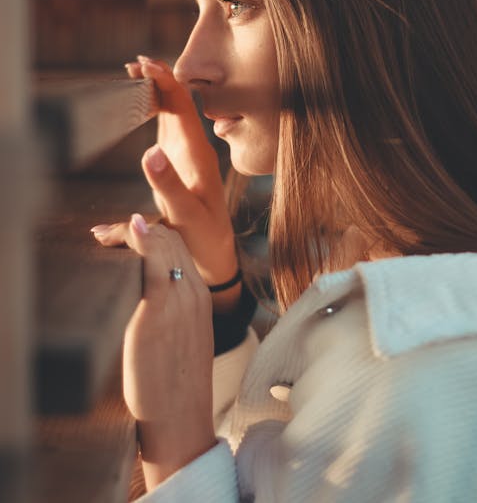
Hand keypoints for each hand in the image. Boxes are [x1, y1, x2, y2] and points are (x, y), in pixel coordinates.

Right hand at [96, 56, 240, 310]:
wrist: (215, 256)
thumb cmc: (203, 237)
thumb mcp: (185, 214)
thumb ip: (167, 184)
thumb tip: (149, 151)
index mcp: (198, 154)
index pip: (182, 107)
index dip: (164, 82)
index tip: (144, 63)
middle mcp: (194, 148)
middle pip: (177, 102)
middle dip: (157, 78)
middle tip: (133, 63)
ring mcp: (186, 154)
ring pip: (171, 111)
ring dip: (155, 90)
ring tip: (134, 73)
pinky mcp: (177, 163)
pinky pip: (166, 126)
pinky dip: (153, 108)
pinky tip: (141, 103)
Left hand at [119, 213, 215, 488]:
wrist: (180, 421)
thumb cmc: (175, 386)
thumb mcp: (183, 339)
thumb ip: (173, 312)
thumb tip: (147, 298)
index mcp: (201, 296)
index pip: (178, 245)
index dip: (149, 233)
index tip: (123, 234)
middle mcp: (193, 292)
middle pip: (169, 238)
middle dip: (134, 227)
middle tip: (103, 234)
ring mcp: (178, 302)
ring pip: (160, 244)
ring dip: (128, 232)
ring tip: (102, 236)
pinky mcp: (156, 314)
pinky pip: (152, 265)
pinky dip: (138, 242)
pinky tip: (122, 234)